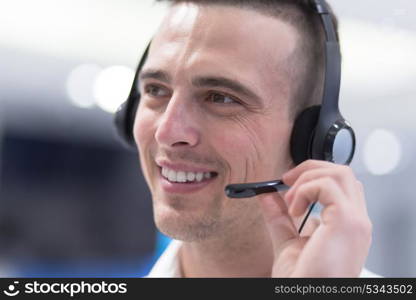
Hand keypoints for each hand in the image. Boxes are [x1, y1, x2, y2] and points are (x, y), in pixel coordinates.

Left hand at [257, 160, 371, 276]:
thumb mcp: (288, 242)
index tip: (290, 184)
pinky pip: (327, 185)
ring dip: (307, 179)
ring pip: (338, 173)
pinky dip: (304, 190)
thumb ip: (279, 216)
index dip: (316, 177)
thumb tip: (267, 194)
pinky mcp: (347, 221)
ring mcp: (356, 220)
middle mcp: (357, 221)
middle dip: (310, 169)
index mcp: (348, 226)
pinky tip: (294, 210)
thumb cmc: (304, 280)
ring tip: (291, 201)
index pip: (342, 186)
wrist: (306, 296)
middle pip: (343, 173)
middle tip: (287, 181)